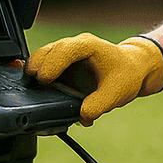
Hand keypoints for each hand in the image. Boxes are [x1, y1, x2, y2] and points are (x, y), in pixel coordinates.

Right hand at [25, 33, 162, 125]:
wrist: (131, 69)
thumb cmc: (125, 74)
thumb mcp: (116, 93)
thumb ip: (98, 105)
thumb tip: (81, 116)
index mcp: (88, 46)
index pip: (65, 49)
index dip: (52, 63)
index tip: (43, 79)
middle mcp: (74, 46)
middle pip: (47, 50)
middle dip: (37, 66)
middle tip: (32, 84)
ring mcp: (65, 55)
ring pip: (42, 57)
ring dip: (34, 71)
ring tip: (31, 88)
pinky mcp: (61, 66)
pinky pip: (44, 67)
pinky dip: (38, 77)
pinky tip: (37, 90)